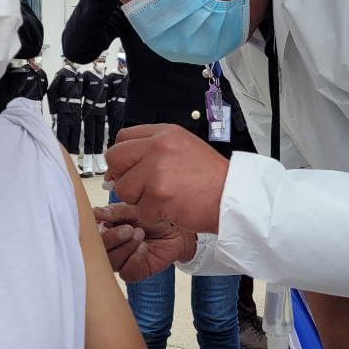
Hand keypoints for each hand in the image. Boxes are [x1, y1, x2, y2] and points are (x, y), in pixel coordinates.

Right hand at [93, 202, 196, 282]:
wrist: (176, 229)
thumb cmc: (153, 218)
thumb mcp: (132, 209)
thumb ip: (112, 212)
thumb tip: (94, 213)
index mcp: (105, 231)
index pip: (90, 236)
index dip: (95, 232)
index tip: (107, 223)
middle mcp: (110, 248)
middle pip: (98, 251)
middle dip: (113, 238)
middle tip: (129, 229)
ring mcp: (121, 262)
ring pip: (112, 262)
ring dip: (127, 247)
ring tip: (140, 234)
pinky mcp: (134, 272)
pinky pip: (127, 272)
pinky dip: (135, 258)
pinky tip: (144, 247)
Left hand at [104, 124, 228, 234]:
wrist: (233, 198)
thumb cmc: (212, 178)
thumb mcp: (183, 149)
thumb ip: (153, 152)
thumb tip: (120, 168)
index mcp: (165, 133)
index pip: (123, 137)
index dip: (122, 156)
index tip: (127, 169)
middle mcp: (159, 146)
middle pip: (115, 159)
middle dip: (123, 177)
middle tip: (141, 188)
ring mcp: (157, 170)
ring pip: (123, 188)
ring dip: (139, 199)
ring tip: (163, 199)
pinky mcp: (159, 195)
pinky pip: (140, 210)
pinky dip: (153, 215)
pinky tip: (172, 209)